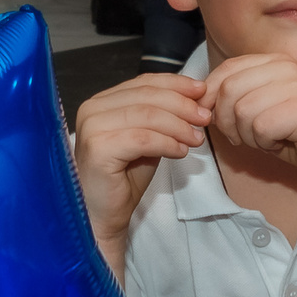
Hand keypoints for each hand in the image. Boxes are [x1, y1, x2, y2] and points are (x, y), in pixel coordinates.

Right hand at [70, 74, 209, 246]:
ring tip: (197, 139)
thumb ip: (163, 117)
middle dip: (182, 105)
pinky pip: (142, 138)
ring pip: (147, 115)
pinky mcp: (98, 149)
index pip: (143, 82)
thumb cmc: (123, 178)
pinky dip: (167, 142)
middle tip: (205, 118)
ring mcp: (92, 127)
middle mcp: (92, 109)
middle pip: (146, 96)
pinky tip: (181, 151)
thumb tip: (197, 99)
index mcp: (101, 102)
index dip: (175, 84)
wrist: (103, 214)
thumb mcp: (147, 139)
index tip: (202, 91)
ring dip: (178, 125)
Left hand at [201, 52, 296, 189]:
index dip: (211, 98)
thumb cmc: (290, 134)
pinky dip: (264, 143)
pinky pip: (260, 128)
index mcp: (272, 60)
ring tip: (268, 138)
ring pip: (242, 111)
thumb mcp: (254, 108)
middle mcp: (285, 65)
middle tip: (246, 136)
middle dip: (227, 122)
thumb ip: (229, 96)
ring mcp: (296, 84)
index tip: (216, 120)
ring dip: (248, 135)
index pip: (225, 70)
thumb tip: (198, 98)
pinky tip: (282, 142)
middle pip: (228, 90)